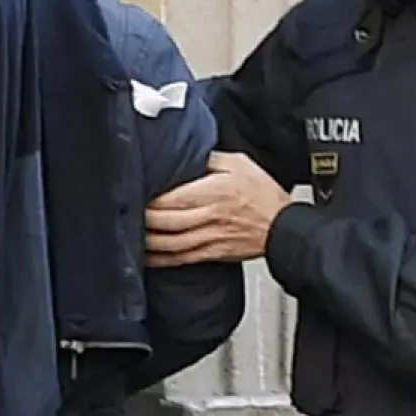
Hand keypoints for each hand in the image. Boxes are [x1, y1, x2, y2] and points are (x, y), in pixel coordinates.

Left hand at [145, 152, 290, 267]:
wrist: (285, 227)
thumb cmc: (265, 195)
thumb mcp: (239, 164)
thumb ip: (211, 159)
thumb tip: (190, 154)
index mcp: (215, 192)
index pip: (174, 198)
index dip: (152, 199)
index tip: (138, 192)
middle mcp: (211, 217)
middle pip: (168, 222)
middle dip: (145, 220)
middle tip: (130, 213)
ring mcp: (210, 238)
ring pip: (171, 244)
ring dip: (148, 241)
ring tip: (132, 234)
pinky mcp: (212, 253)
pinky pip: (181, 259)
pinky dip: (161, 260)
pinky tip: (148, 257)